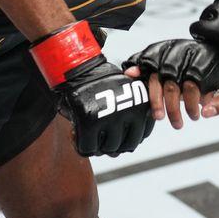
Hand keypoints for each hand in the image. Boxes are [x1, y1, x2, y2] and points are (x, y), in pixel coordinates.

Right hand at [30, 21, 151, 156]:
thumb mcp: (126, 95)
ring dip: (97, 146)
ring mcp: (111, 119)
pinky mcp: (90, 123)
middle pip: (126, 146)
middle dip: (112, 145)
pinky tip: (75, 134)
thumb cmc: (101, 84)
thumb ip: (131, 116)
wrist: (79, 68)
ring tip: (88, 134)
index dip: (126, 136)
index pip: (141, 135)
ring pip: (108, 150)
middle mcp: (131, 112)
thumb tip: (127, 147)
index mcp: (142, 105)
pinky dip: (81, 146)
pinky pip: (87, 148)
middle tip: (99, 137)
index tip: (114, 131)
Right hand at [122, 39, 218, 128]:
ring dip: (155, 99)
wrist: (213, 53)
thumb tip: (206, 112)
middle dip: (173, 108)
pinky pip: (145, 60)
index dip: (191, 104)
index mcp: (201, 64)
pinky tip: (130, 75)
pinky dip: (137, 67)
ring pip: (156, 77)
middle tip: (177, 124)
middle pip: (172, 85)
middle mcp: (182, 57)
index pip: (191, 85)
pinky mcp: (159, 55)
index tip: (195, 117)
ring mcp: (169, 55)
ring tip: (158, 116)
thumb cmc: (218, 75)